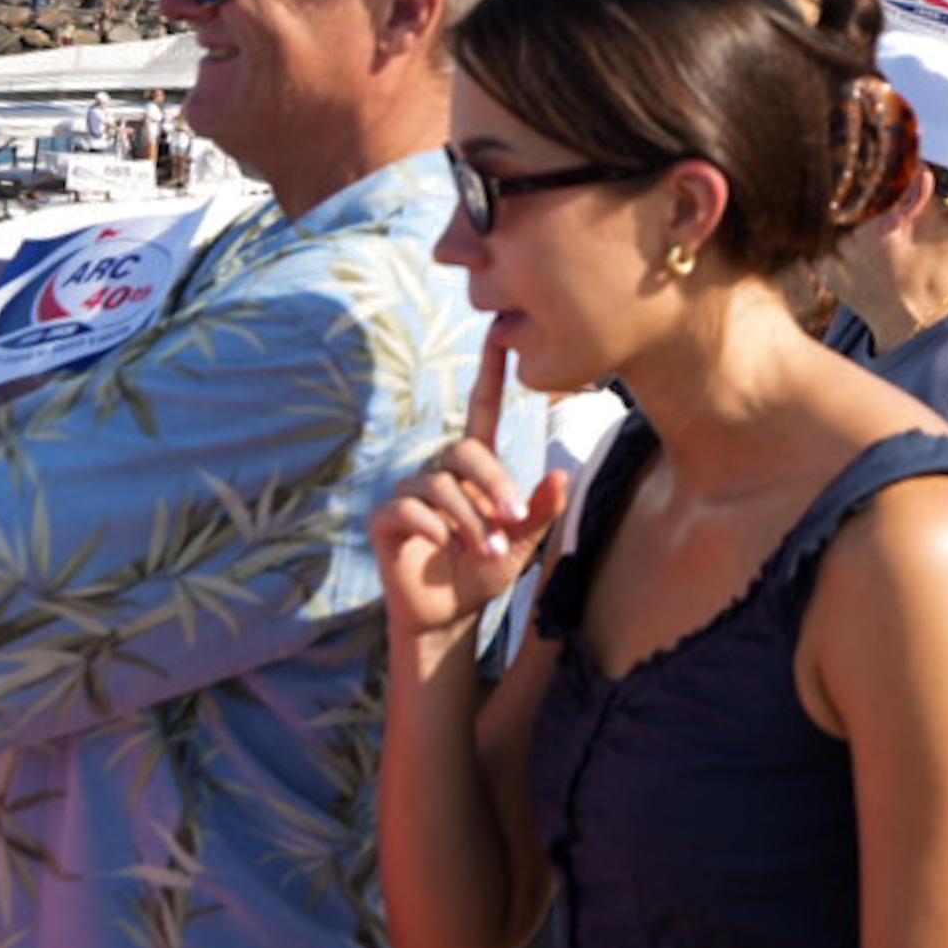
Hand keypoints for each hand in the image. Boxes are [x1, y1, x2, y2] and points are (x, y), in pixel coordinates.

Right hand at [371, 325, 568, 646]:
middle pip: (464, 451)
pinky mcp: (387, 519)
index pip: (480, 410)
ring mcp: (410, 493)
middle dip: (493, 485)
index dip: (488, 373)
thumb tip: (561, 475)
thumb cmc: (486, 570)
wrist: (451, 614)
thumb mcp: (522, 542)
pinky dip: (435, 528)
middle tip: (512, 521)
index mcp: (475, 468)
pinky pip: (409, 508)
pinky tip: (448, 549)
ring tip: (484, 551)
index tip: (498, 333)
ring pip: (440, 485)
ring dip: (469, 520)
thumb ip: (540, 511)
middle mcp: (441, 472)